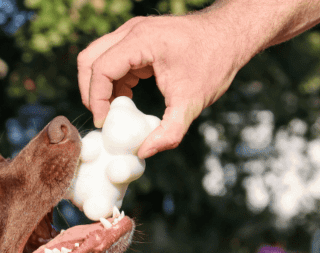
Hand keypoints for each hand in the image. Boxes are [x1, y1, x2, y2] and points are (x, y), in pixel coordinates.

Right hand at [77, 14, 242, 157]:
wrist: (230, 36)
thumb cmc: (214, 63)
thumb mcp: (192, 103)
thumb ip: (169, 132)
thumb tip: (144, 153)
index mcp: (142, 41)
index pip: (101, 68)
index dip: (96, 98)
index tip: (105, 122)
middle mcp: (132, 31)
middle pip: (89, 59)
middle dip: (90, 92)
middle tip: (102, 118)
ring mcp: (133, 33)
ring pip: (96, 58)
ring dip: (99, 87)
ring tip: (113, 112)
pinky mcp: (137, 40)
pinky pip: (111, 60)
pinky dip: (111, 82)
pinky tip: (124, 101)